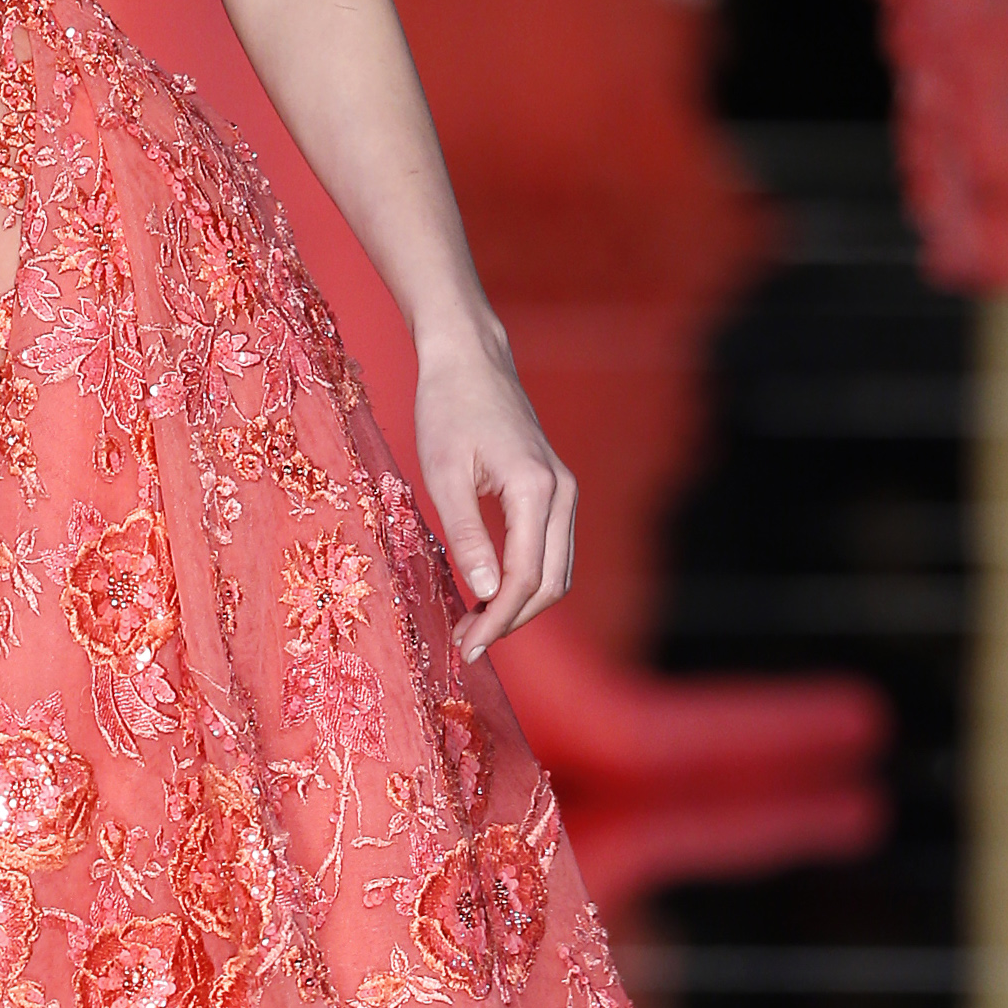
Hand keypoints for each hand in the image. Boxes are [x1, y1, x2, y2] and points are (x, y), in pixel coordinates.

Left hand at [413, 324, 575, 660]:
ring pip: (557, 571)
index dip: (497, 619)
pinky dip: (527, 580)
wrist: (469, 360)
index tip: (465, 646)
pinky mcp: (555, 490)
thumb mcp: (443, 473)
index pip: (525, 577)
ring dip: (521, 605)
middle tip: (466, 643)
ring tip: (474, 624)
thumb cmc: (447, 409)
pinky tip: (490, 591)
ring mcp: (564, 491)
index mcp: (535, 489)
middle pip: (550, 583)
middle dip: (511, 621)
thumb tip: (487, 590)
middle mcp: (562, 493)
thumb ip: (466, 534)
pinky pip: (551, 550)